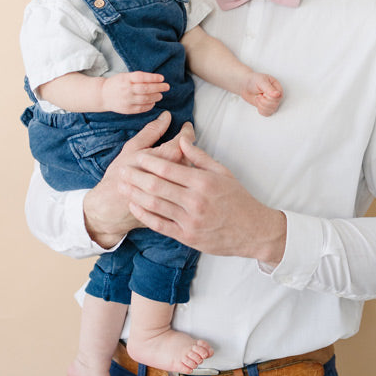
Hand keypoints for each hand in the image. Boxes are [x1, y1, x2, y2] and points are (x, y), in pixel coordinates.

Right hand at [83, 112, 188, 247]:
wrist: (110, 208)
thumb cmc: (118, 176)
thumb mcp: (132, 149)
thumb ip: (152, 131)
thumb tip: (166, 117)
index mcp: (168, 158)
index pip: (186, 139)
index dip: (187, 130)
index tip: (186, 126)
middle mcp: (177, 174)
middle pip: (190, 155)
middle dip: (186, 147)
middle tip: (179, 141)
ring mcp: (178, 190)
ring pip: (189, 172)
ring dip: (184, 163)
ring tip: (173, 160)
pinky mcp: (175, 203)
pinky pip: (183, 188)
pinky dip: (180, 180)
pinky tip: (171, 177)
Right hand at [101, 71, 169, 113]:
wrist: (103, 95)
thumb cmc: (117, 84)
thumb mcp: (124, 76)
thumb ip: (137, 78)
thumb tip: (155, 79)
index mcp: (125, 79)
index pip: (141, 77)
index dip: (153, 78)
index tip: (162, 78)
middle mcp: (126, 89)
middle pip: (145, 89)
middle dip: (158, 88)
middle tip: (166, 87)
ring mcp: (126, 100)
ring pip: (145, 99)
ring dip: (155, 97)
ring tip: (160, 95)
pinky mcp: (127, 109)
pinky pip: (141, 108)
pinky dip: (149, 105)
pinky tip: (153, 102)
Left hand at [118, 131, 286, 264]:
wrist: (253, 230)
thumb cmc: (238, 199)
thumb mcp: (222, 172)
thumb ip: (199, 156)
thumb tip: (181, 138)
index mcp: (203, 181)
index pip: (168, 168)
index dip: (149, 161)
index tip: (136, 155)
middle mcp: (195, 200)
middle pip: (157, 185)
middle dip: (136, 176)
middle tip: (122, 169)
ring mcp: (190, 220)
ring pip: (155, 205)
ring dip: (136, 194)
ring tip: (122, 185)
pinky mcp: (187, 237)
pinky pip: (160, 224)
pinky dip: (144, 215)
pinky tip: (135, 206)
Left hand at [241, 73, 282, 116]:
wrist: (244, 85)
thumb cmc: (253, 80)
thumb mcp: (261, 81)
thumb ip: (269, 88)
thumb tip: (277, 94)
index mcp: (277, 88)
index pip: (278, 97)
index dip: (269, 96)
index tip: (263, 92)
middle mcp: (276, 96)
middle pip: (275, 105)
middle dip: (263, 100)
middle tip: (259, 94)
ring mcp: (272, 102)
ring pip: (271, 110)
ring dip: (261, 105)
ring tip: (258, 97)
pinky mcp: (266, 107)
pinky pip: (267, 113)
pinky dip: (260, 109)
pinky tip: (258, 103)